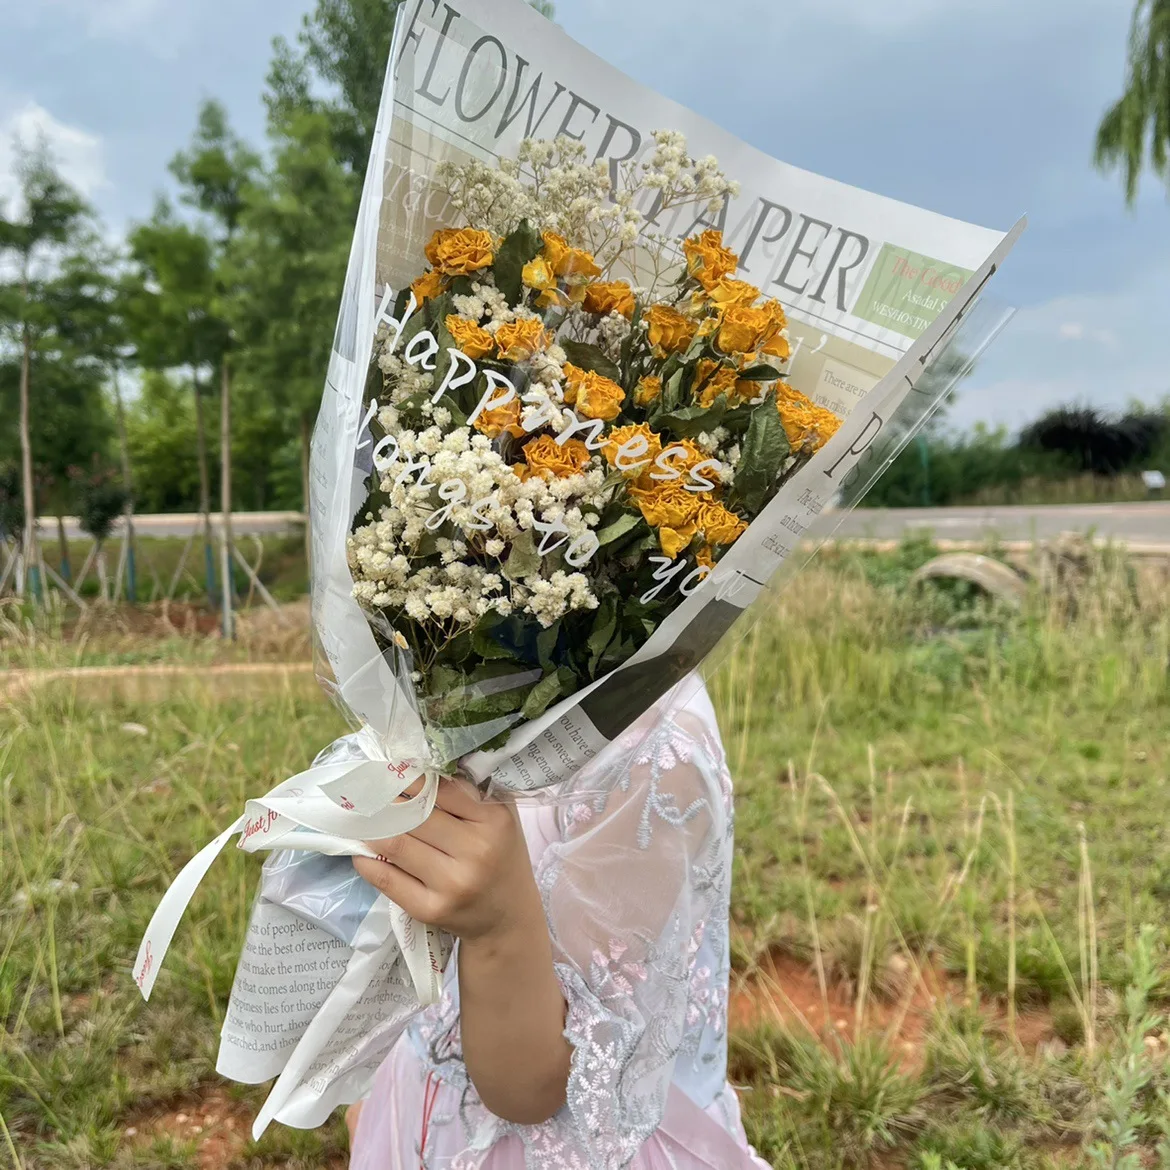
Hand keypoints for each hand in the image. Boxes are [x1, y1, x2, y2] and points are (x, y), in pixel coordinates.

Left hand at [353, 776, 542, 943]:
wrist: (508, 918)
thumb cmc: (501, 857)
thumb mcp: (499, 819)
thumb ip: (469, 794)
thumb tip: (419, 770)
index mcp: (494, 821)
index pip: (442, 790)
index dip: (411, 779)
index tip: (390, 770)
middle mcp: (475, 851)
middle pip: (414, 817)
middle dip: (385, 802)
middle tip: (367, 791)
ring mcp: (452, 884)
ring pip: (396, 845)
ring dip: (371, 829)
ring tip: (361, 817)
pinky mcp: (430, 909)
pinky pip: (387, 880)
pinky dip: (367, 862)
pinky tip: (362, 851)